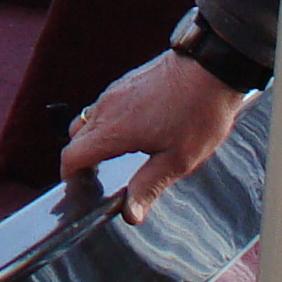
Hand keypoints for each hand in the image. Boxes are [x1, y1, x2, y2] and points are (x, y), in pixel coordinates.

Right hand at [59, 52, 245, 225]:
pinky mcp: (125, 81)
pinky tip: (130, 131)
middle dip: (80, 160)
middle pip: (75, 138)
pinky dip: (104, 123)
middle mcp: (107, 108)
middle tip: (97, 179)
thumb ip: (148, 186)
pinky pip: (102, 106)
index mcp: (114, 131)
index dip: (69, 176)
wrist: (212, 66)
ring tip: (114, 156)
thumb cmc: (199, 112)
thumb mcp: (178, 159)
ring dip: (92, 139)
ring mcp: (114, 90)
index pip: (72, 156)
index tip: (78, 188)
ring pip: (87, 120)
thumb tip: (130, 214)